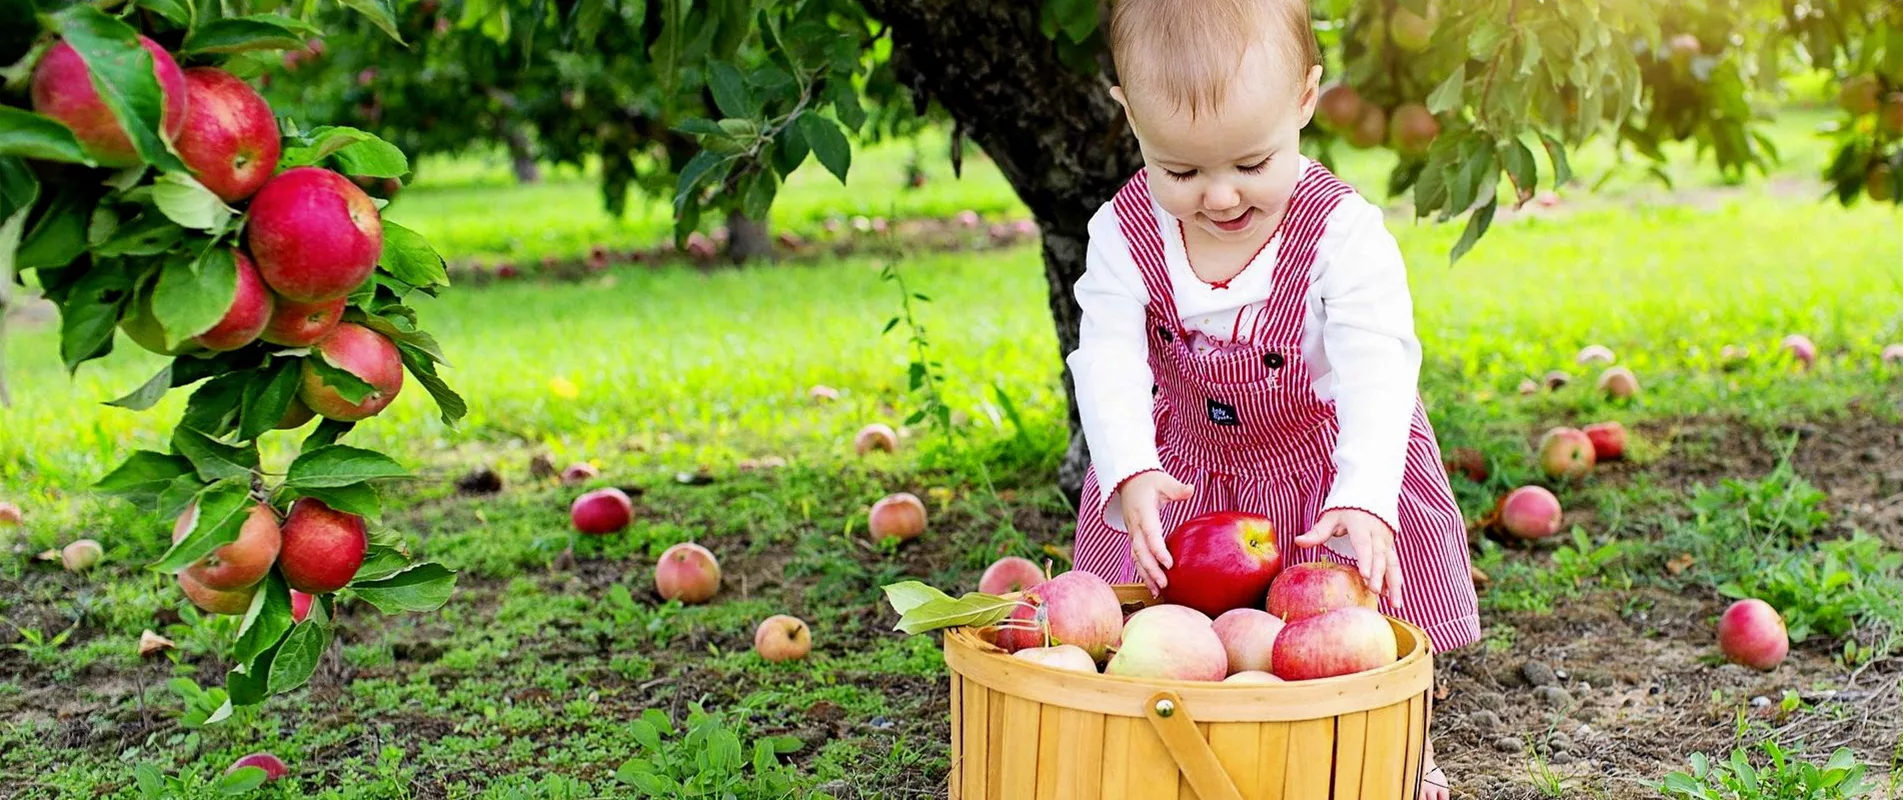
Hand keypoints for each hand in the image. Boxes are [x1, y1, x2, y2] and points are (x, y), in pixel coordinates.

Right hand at [1116, 471, 1193, 593]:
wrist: (1129, 482)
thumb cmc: (1149, 482)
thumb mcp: (1163, 481)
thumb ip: (1176, 488)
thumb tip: (1190, 489)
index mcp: (1143, 512)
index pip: (1150, 534)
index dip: (1158, 550)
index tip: (1169, 564)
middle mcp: (1135, 526)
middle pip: (1140, 551)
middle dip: (1151, 569)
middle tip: (1164, 584)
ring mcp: (1133, 533)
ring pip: (1136, 558)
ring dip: (1146, 575)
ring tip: (1157, 592)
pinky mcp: (1134, 539)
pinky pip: (1137, 558)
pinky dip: (1144, 572)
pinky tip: (1153, 586)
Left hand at [1294, 508, 1404, 607]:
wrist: (1369, 496)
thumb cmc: (1345, 509)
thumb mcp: (1330, 517)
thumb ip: (1317, 532)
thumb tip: (1298, 541)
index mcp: (1361, 525)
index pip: (1363, 544)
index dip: (1365, 559)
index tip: (1365, 575)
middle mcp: (1377, 534)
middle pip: (1380, 556)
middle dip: (1379, 575)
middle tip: (1374, 591)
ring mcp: (1386, 541)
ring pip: (1392, 563)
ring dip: (1395, 584)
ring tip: (1394, 604)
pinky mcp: (1390, 548)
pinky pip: (1394, 565)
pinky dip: (1395, 581)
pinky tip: (1392, 598)